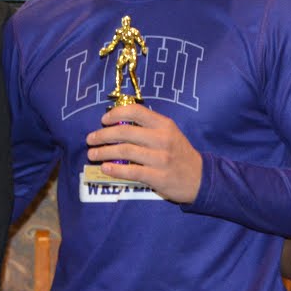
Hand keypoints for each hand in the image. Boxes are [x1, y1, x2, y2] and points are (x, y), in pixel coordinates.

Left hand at [86, 104, 202, 203]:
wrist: (200, 178)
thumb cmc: (179, 154)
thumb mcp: (170, 133)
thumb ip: (149, 127)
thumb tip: (117, 124)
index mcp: (164, 125)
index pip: (136, 111)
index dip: (116, 114)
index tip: (103, 120)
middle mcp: (162, 139)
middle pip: (125, 132)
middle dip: (103, 135)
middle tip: (90, 139)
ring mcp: (160, 158)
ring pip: (125, 151)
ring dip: (104, 152)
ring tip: (92, 154)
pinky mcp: (158, 177)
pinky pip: (131, 171)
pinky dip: (115, 169)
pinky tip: (105, 168)